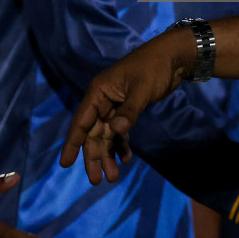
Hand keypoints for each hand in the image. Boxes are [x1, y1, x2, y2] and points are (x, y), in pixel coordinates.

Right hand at [61, 29, 196, 183]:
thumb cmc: (154, 67)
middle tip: (97, 180)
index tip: (65, 164)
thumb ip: (129, 111)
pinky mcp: (127, 108)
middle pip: (93, 133)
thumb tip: (115, 131)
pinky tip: (125, 158)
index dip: (73, 143)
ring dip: (108, 154)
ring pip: (106, 135)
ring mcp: (114, 105)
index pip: (82, 121)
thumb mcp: (142, 89)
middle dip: (94, 156)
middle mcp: (102, 99)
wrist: (173, 57)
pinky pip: (119, 131)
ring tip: (112, 176)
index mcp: (99, 91)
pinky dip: (121, 144)